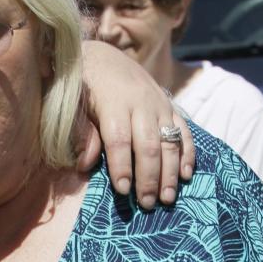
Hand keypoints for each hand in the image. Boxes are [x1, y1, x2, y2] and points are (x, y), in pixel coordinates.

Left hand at [77, 39, 194, 207]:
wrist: (104, 57)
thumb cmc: (84, 87)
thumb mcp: (74, 104)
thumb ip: (80, 132)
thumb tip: (86, 164)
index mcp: (113, 102)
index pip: (119, 139)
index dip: (122, 166)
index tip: (123, 190)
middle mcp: (141, 103)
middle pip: (148, 144)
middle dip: (149, 177)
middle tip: (147, 204)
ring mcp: (159, 105)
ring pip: (170, 141)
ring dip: (170, 172)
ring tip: (167, 198)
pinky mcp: (170, 106)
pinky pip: (184, 132)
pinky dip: (188, 154)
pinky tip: (186, 176)